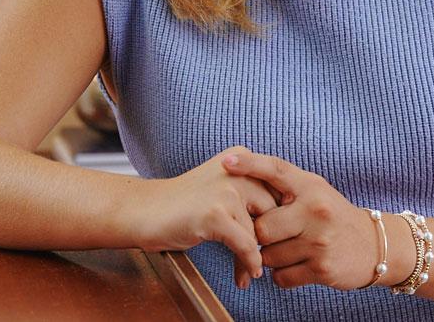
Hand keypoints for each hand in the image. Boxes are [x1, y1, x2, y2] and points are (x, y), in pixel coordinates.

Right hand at [128, 146, 280, 289]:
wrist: (145, 210)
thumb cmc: (184, 205)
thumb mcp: (222, 188)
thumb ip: (251, 195)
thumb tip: (289, 222)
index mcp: (241, 159)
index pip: (279, 190)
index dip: (282, 218)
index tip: (281, 242)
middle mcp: (237, 169)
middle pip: (273, 211)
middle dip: (270, 240)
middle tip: (265, 262)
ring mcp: (226, 190)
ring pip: (259, 232)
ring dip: (255, 258)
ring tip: (248, 272)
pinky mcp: (216, 213)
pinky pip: (246, 245)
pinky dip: (248, 263)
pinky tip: (244, 274)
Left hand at [220, 150, 383, 289]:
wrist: (374, 246)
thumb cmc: (333, 216)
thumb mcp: (316, 192)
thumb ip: (286, 188)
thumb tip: (244, 185)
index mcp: (311, 186)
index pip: (276, 170)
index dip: (250, 164)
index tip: (226, 162)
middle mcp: (315, 210)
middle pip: (263, 227)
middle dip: (261, 235)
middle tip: (273, 235)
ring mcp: (319, 241)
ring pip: (270, 256)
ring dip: (272, 258)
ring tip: (291, 250)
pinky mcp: (322, 268)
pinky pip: (282, 277)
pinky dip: (283, 275)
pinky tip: (298, 265)